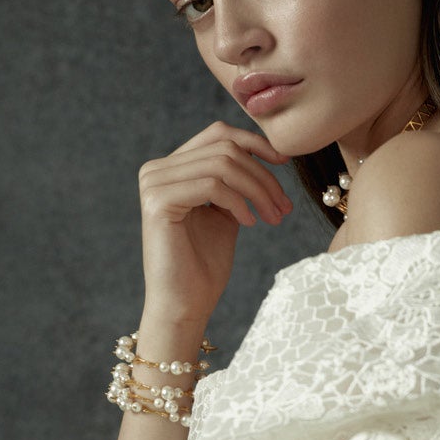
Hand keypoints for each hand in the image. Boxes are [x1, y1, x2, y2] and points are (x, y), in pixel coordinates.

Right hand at [138, 121, 294, 326]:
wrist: (186, 304)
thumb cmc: (205, 265)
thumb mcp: (225, 214)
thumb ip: (234, 183)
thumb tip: (261, 152)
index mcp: (171, 168)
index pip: (217, 135)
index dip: (255, 143)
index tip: (285, 162)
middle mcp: (157, 170)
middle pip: (224, 149)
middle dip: (263, 176)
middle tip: (284, 207)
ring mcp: (154, 183)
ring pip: (222, 164)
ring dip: (258, 191)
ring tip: (274, 217)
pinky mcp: (158, 202)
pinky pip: (212, 185)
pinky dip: (239, 203)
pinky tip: (250, 224)